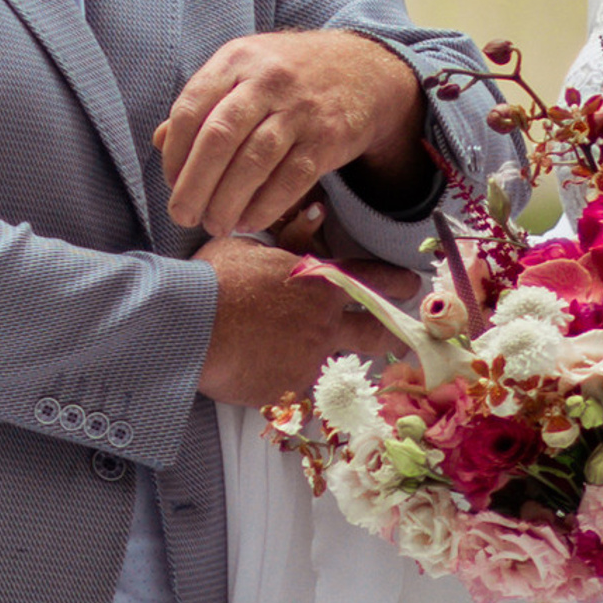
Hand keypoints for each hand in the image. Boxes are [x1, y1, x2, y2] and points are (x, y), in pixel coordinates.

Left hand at [158, 28, 423, 236]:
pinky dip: (265, 206)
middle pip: (219, 138)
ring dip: (227, 201)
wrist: (363, 70)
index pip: (191, 109)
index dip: (175, 152)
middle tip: (183, 215)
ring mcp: (300, 108)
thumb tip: (160, 142)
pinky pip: (290, 180)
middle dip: (195, 185)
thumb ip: (203, 104)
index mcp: (236, 59)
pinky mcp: (328, 137)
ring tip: (215, 224)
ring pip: (253, 162)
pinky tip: (249, 220)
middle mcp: (267, 79)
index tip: (171, 182)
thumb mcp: (243, 71)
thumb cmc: (288, 75)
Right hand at [192, 232, 415, 406]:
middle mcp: (324, 323)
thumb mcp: (252, 244)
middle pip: (376, 333)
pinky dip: (289, 379)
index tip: (410, 286)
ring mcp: (309, 360)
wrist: (191, 327)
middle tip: (402, 337)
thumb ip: (292, 234)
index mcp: (319, 283)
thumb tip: (319, 212)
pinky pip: (298, 388)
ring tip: (311, 355)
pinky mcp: (288, 391)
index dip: (396, 283)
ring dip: (329, 358)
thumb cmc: (216, 278)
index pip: (372, 280)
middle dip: (393, 334)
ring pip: (335, 363)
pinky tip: (270, 372)